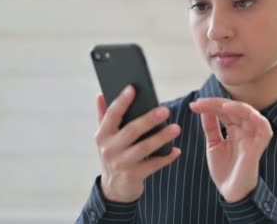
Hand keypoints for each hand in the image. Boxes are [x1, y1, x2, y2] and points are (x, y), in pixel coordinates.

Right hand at [94, 86, 180, 202]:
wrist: (114, 188)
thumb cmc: (114, 154)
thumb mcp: (106, 137)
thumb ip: (104, 115)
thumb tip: (100, 94)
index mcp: (103, 134)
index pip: (112, 115)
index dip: (122, 101)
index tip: (133, 88)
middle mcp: (109, 149)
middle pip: (131, 131)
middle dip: (148, 120)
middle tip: (165, 110)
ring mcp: (120, 163)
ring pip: (144, 148)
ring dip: (161, 138)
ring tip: (176, 128)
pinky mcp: (133, 176)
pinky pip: (153, 165)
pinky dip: (165, 158)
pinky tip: (176, 151)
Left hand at [189, 98, 272, 201]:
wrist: (230, 192)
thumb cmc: (224, 169)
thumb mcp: (213, 144)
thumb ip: (211, 127)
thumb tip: (203, 109)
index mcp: (236, 129)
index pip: (225, 111)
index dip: (211, 105)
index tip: (194, 105)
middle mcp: (246, 130)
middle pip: (235, 109)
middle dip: (217, 104)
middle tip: (200, 104)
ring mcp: (253, 137)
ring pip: (249, 113)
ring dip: (236, 107)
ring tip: (220, 106)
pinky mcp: (258, 146)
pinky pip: (264, 129)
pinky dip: (256, 119)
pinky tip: (239, 112)